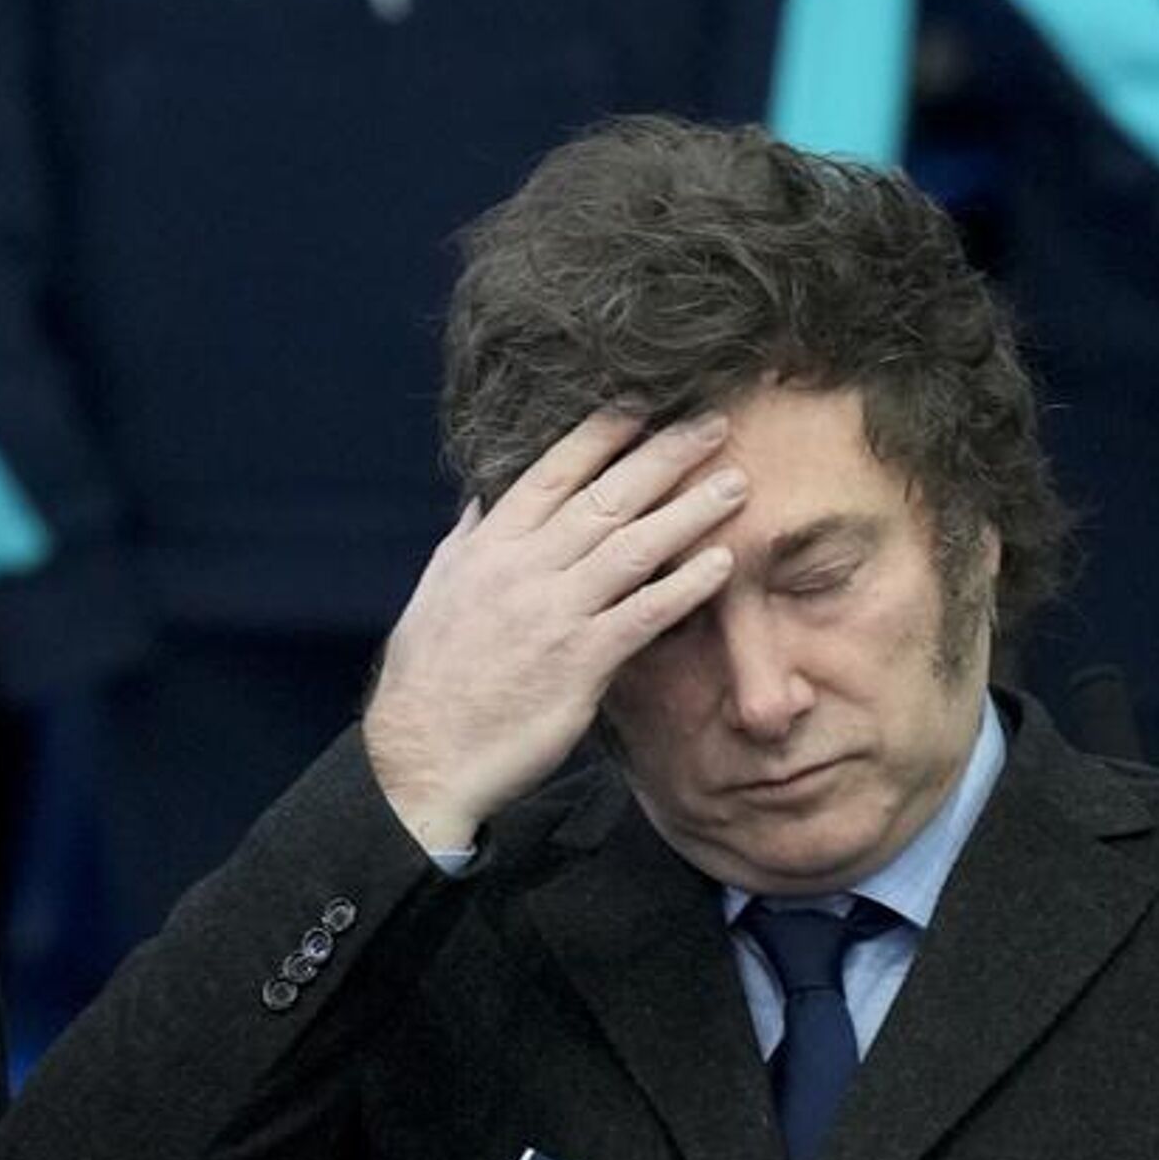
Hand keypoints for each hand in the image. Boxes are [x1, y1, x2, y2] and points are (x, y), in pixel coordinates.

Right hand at [364, 409, 744, 849]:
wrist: (422, 754)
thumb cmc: (429, 679)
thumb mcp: (438, 592)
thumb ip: (468, 543)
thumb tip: (483, 502)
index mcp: (490, 545)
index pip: (553, 472)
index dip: (602, 435)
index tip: (644, 405)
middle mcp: (523, 567)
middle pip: (606, 496)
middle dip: (664, 455)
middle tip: (715, 425)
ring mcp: (553, 612)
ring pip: (632, 545)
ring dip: (689, 510)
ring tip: (736, 485)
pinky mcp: (579, 662)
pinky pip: (642, 614)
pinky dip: (684, 586)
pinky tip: (721, 566)